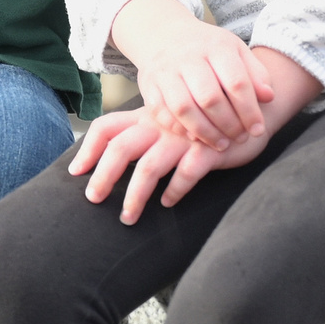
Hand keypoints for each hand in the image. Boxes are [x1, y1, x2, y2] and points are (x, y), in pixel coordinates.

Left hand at [70, 108, 273, 221]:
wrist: (249, 106)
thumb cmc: (202, 120)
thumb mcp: (169, 120)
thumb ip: (144, 132)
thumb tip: (111, 160)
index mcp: (146, 116)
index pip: (107, 127)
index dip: (88, 148)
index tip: (75, 171)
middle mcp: (160, 125)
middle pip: (121, 148)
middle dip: (103, 176)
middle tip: (93, 199)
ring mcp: (184, 137)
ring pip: (149, 167)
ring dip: (135, 196)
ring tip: (128, 217)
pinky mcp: (208, 150)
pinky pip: (187, 173)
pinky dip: (175, 190)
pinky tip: (169, 203)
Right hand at [110, 0, 273, 151]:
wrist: (164, 34)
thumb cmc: (208, 48)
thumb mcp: (236, 51)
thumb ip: (255, 73)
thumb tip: (269, 97)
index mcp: (216, 46)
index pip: (236, 83)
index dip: (249, 111)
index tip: (258, 129)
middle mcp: (188, 56)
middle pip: (210, 98)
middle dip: (229, 125)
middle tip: (240, 138)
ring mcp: (165, 70)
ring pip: (184, 108)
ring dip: (205, 133)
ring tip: (221, 144)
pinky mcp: (148, 85)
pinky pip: (162, 113)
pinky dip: (180, 129)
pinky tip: (196, 138)